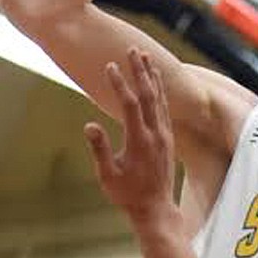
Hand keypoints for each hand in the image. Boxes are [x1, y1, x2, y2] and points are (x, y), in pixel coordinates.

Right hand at [84, 48, 174, 223]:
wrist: (156, 209)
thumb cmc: (127, 195)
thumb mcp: (108, 176)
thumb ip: (100, 149)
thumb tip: (89, 125)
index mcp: (140, 142)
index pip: (131, 105)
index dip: (120, 84)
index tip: (110, 65)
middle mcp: (157, 135)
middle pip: (150, 95)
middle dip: (140, 70)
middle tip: (132, 48)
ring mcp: (165, 136)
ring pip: (161, 99)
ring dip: (152, 76)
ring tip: (145, 56)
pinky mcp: (168, 139)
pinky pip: (165, 109)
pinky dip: (160, 91)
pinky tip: (155, 81)